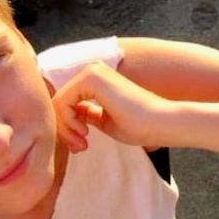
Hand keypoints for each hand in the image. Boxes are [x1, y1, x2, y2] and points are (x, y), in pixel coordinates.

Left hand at [51, 61, 168, 152]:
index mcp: (96, 80)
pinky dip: (67, 122)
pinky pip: (61, 102)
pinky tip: (84, 132)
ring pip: (58, 102)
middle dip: (65, 129)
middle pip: (59, 101)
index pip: (67, 102)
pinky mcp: (91, 78)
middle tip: (79, 148)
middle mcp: (92, 71)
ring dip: (65, 128)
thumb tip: (66, 117)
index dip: (68, 127)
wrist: (160, 122)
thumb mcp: (104, 120)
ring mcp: (91, 72)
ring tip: (82, 144)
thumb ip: (86, 114)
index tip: (81, 146)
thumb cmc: (139, 125)